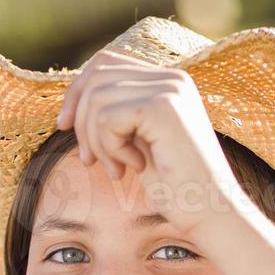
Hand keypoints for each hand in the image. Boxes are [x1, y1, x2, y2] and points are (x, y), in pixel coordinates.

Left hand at [56, 47, 247, 236]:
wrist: (210, 211)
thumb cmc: (176, 187)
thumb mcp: (138, 144)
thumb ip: (116, 117)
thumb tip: (72, 104)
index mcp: (167, 82)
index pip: (105, 63)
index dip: (76, 92)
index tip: (63, 126)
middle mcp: (171, 77)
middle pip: (96, 76)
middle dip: (80, 121)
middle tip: (91, 160)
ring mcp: (169, 89)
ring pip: (96, 99)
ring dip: (96, 142)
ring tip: (117, 170)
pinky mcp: (163, 107)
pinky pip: (107, 118)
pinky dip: (110, 148)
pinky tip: (133, 168)